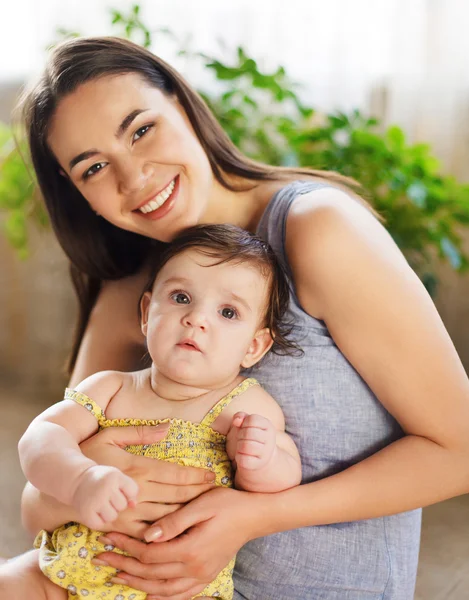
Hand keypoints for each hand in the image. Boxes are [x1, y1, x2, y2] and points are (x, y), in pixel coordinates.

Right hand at [71, 464, 137, 529]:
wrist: (78, 480)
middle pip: (123, 506)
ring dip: (108, 513)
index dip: (127, 493)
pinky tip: (94, 511)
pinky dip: (98, 520)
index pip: (133, 491)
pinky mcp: (86, 512)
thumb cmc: (103, 480)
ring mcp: (95, 500)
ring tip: (101, 504)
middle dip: (117, 504)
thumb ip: (130, 489)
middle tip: (107, 496)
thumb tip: (133, 506)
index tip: (117, 488)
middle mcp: (105, 487)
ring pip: (112, 517)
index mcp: (115, 476)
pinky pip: (100, 524)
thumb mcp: (118, 477)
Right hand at [79, 425, 216, 536]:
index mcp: (138, 467)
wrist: (62, 485)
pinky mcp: (121, 526)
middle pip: (176, 494)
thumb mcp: (112, 435)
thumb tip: (168, 426)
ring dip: (188, 512)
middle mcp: (136, 490)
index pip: (175, 473)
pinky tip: (181, 529)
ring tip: (206, 510)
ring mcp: (129, 511)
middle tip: (217, 492)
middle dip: (199, 493)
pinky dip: (167, 531)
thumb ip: (141, 432)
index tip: (211, 476)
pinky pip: (149, 532)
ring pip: (167, 514)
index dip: (196, 476)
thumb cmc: (89, 455)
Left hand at [95, 487, 269, 599]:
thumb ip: (174, 521)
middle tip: (101, 557)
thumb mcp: (201, 504)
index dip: (127, 546)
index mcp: (190, 549)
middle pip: (150, 573)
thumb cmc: (227, 504)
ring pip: (162, 588)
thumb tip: (147, 535)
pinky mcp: (206, 576)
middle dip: (123, 565)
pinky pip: (181, 595)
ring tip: (117, 576)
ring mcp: (201, 576)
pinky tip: (149, 594)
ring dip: (137, 583)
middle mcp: (194, 568)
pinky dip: (162, 597)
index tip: (108, 536)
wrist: (254, 515)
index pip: (149, 554)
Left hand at [226, 412, 276, 470]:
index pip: (252, 419)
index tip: (245, 427)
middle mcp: (270, 439)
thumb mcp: (249, 423)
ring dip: (239, 445)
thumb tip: (236, 421)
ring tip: (242, 446)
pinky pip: (243, 459)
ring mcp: (265, 453)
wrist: (263, 456)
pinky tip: (242, 455)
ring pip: (245, 446)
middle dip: (240, 434)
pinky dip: (238, 456)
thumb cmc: (253, 436)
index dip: (244, 423)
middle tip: (242, 438)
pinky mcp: (258, 464)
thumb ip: (241, 417)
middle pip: (248, 433)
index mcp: (269, 426)